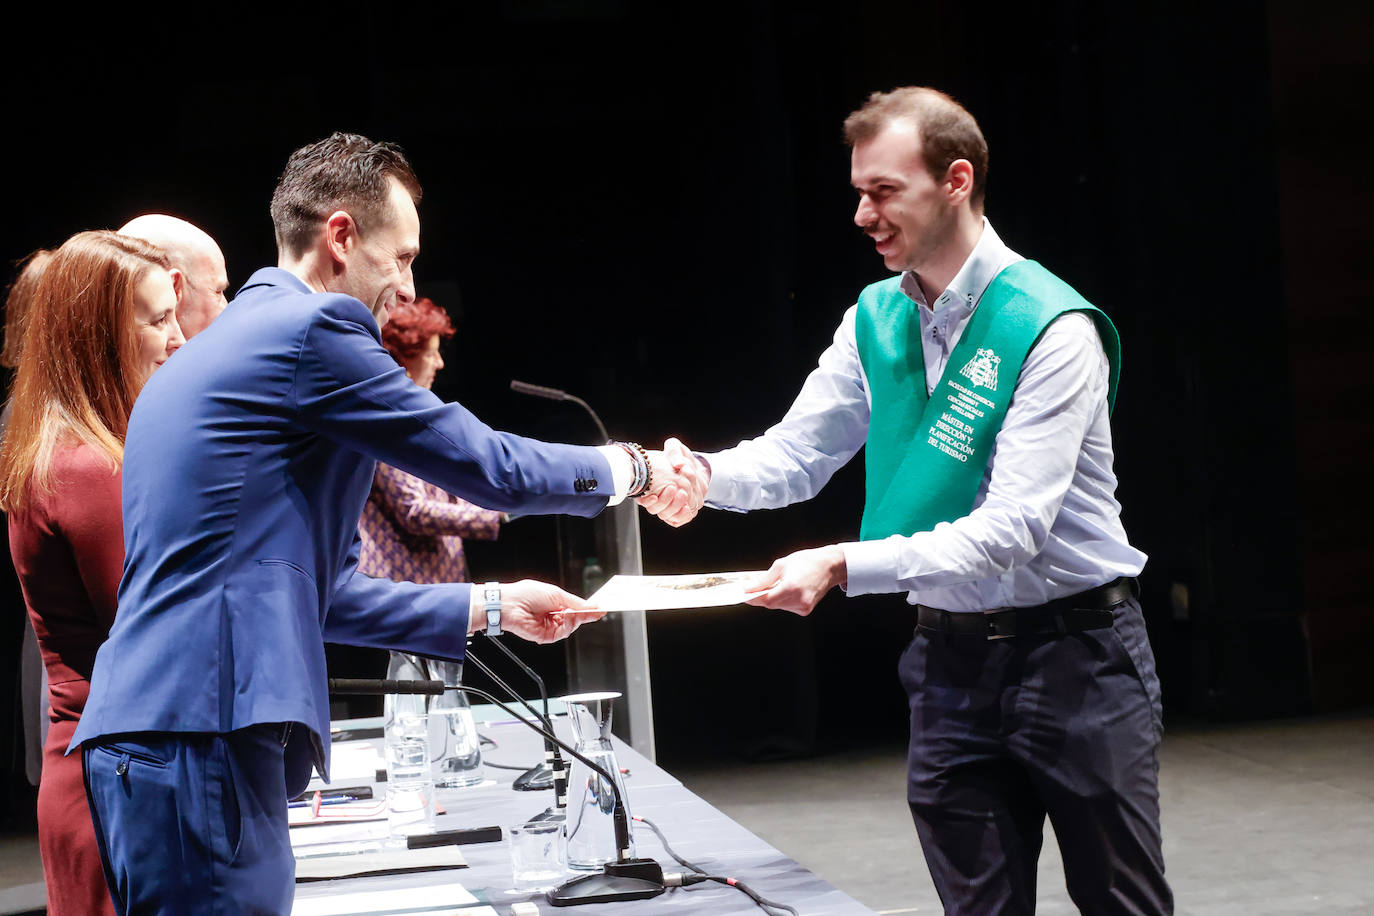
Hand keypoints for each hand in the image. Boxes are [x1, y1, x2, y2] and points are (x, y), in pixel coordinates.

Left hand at [473, 579, 605, 642]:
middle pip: (577, 618)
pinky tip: (566, 616)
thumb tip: (594, 607)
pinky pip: (563, 633)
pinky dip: (567, 624)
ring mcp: (550, 626)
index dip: (589, 608)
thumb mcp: (557, 594)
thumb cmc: (527, 594)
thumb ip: (577, 603)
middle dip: (586, 614)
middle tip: (596, 610)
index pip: (577, 608)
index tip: (602, 607)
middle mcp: (554, 615)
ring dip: (575, 618)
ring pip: (572, 626)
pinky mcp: (546, 636)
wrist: (510, 605)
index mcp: (556, 603)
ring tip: (572, 611)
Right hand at [637, 437, 709, 526]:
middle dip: (665, 501)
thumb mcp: (675, 447)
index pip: (643, 499)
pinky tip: (686, 508)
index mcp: (648, 484)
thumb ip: (674, 451)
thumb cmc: (679, 457)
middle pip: (655, 509)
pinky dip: (681, 516)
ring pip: (666, 515)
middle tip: (674, 488)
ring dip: (674, 507)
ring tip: (683, 495)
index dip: (647, 501)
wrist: (691, 466)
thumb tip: (678, 464)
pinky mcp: (678, 511)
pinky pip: (677, 520)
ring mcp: (666, 505)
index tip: (654, 496)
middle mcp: (655, 497)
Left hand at [744, 545, 847, 615]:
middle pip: (770, 604)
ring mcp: (803, 607)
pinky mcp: (805, 610)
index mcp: (792, 587)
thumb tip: (750, 587)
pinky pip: (787, 607)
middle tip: (752, 588)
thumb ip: (764, 579)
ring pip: (778, 606)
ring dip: (771, 598)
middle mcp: (799, 600)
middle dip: (760, 596)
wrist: (829, 566)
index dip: (752, 598)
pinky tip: (783, 590)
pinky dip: (781, 600)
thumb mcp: (781, 565)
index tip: (742, 594)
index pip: (765, 599)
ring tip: (771, 586)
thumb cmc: (807, 561)